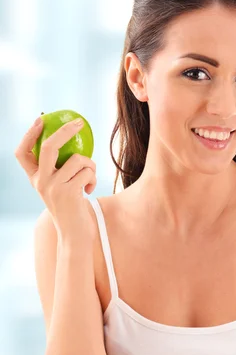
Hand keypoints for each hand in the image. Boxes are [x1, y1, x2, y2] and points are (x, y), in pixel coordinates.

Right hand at [15, 116, 96, 241]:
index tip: (41, 119)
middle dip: (65, 131)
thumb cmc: (72, 209)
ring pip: (77, 159)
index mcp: (35, 179)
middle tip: (79, 122)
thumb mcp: (60, 188)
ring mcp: (52, 187)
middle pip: (48, 147)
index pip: (22, 153)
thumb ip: (60, 170)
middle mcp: (40, 182)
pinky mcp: (68, 192)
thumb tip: (72, 140)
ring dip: (90, 165)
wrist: (75, 235)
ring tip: (90, 178)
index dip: (29, 134)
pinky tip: (89, 189)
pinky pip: (87, 171)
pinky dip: (93, 177)